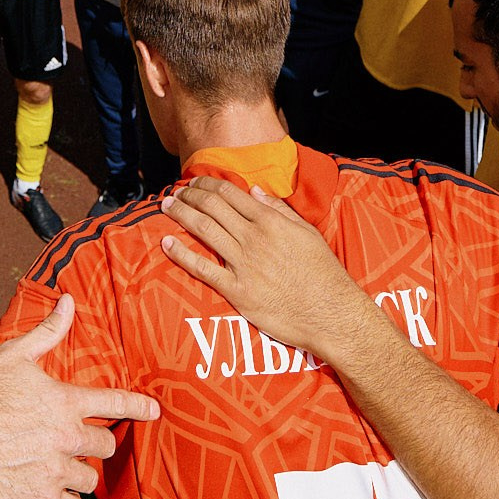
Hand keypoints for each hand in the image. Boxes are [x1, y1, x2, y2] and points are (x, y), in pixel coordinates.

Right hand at [0, 296, 160, 498]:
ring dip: (77, 474)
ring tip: (55, 467)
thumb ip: (48, 333)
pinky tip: (51, 494)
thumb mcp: (13, 356)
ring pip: (89, 479)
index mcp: (65, 402)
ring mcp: (55, 471)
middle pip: (105, 446)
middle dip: (93, 444)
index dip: (138, 407)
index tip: (154, 412)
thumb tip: (70, 302)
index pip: (115, 403)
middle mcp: (67, 437)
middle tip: (72, 443)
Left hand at [158, 179, 382, 366]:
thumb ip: (280, 210)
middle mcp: (254, 238)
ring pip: (203, 231)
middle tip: (175, 193)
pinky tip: (166, 244)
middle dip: (189, 196)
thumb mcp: (308, 233)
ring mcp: (244, 265)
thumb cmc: (324, 274)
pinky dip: (181, 254)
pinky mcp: (237, 292)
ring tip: (167, 207)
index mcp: (271, 221)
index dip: (207, 185)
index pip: (230, 193)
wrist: (332, 314)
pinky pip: (202, 269)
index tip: (194, 183)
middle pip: (212, 207)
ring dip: (181, 215)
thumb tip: (255, 191)